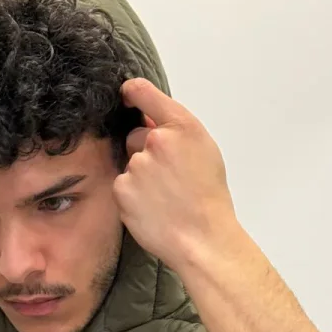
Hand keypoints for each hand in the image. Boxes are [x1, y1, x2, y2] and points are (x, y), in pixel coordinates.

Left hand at [111, 78, 239, 271]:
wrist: (202, 239)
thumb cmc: (208, 199)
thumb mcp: (204, 151)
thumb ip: (178, 131)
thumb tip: (151, 121)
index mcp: (182, 126)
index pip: (145, 93)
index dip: (132, 92)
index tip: (127, 94)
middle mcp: (157, 140)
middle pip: (136, 137)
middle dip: (146, 152)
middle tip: (168, 179)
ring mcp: (137, 165)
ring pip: (130, 164)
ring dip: (140, 177)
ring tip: (164, 198)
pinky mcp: (122, 189)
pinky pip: (122, 186)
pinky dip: (132, 197)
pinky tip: (152, 208)